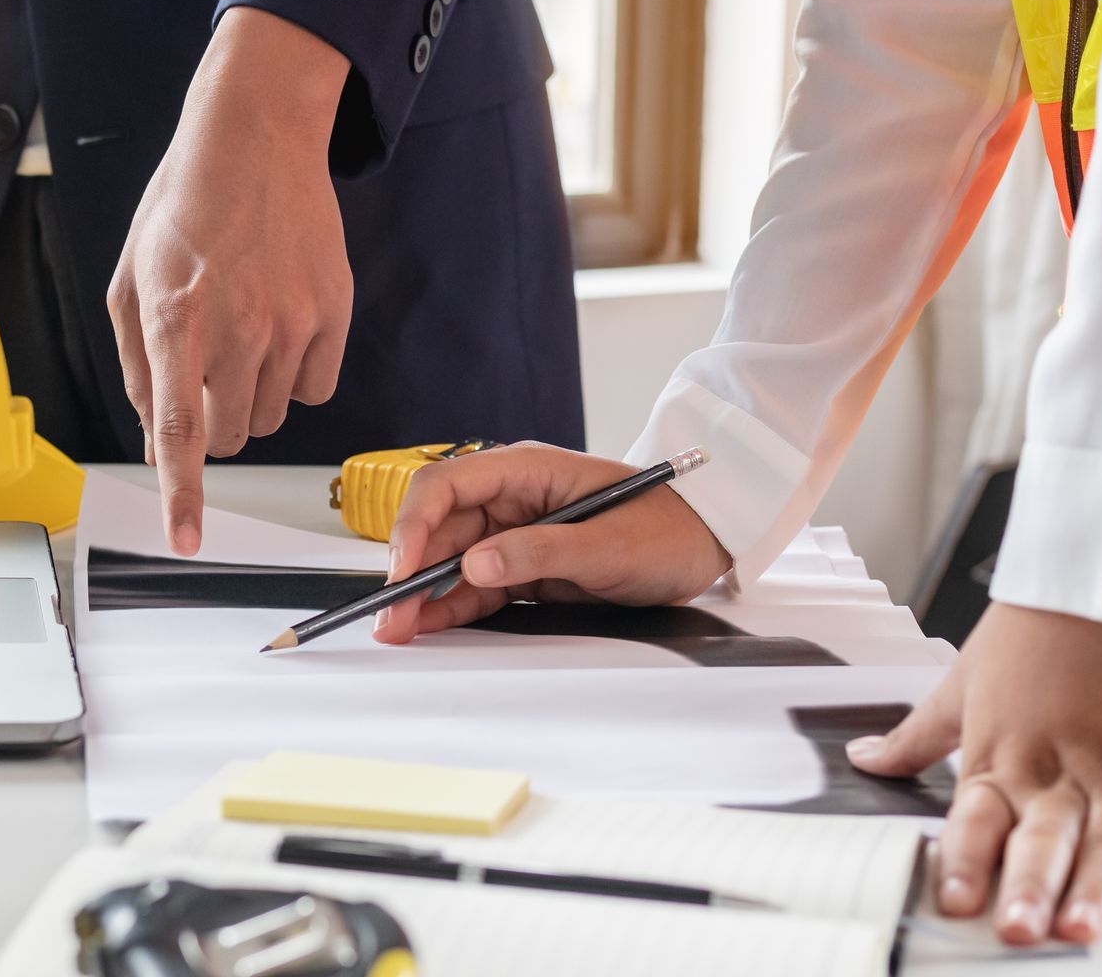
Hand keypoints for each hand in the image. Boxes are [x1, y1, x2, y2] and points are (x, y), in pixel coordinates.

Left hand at [108, 6, 352, 555]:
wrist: (257, 137)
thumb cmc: (185, 203)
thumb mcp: (131, 279)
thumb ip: (139, 365)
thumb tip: (155, 433)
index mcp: (176, 319)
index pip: (179, 428)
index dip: (182, 493)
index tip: (186, 539)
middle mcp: (238, 326)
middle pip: (228, 433)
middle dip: (209, 422)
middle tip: (203, 375)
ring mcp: (293, 320)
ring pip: (271, 414)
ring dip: (249, 397)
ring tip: (240, 334)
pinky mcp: (333, 311)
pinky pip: (315, 387)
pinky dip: (294, 377)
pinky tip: (279, 328)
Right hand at [370, 441, 731, 643]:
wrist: (709, 544)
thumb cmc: (670, 528)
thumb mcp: (609, 545)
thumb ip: (541, 553)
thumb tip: (476, 564)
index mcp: (527, 471)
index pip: (448, 486)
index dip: (415, 524)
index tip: (404, 568)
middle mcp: (512, 498)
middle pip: (440, 527)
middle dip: (410, 570)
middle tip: (391, 617)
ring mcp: (516, 533)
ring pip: (452, 561)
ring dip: (423, 594)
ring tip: (397, 630)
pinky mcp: (525, 566)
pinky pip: (477, 585)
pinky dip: (450, 607)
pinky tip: (426, 626)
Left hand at [846, 602, 1101, 944]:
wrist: (1099, 579)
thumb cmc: (1029, 631)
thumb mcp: (959, 683)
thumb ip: (914, 737)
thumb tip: (862, 760)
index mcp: (1000, 753)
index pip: (975, 818)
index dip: (964, 861)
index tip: (955, 901)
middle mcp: (1056, 767)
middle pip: (1042, 837)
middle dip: (1029, 888)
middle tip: (1021, 932)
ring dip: (1099, 889)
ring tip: (1087, 927)